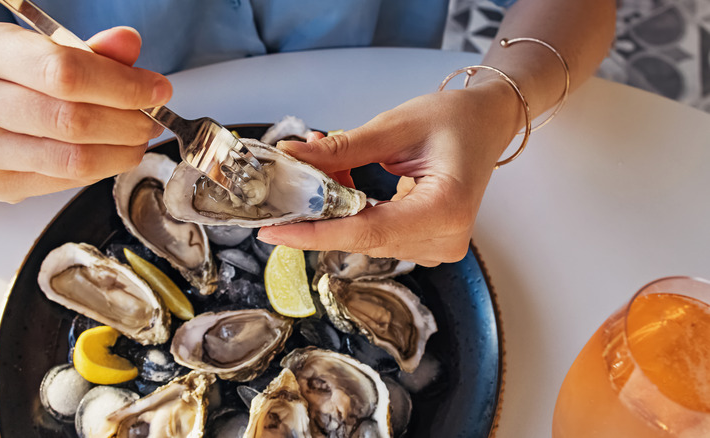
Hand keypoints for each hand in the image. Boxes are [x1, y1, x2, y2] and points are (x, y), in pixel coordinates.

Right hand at [0, 24, 170, 202]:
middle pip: (72, 120)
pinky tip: (110, 154)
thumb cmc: (9, 82)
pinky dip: (101, 169)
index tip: (155, 91)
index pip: (65, 72)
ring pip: (73, 159)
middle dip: (128, 122)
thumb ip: (92, 52)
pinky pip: (66, 181)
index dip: (122, 86)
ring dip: (122, 151)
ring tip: (137, 139)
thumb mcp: (45, 51)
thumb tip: (128, 43)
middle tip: (151, 120)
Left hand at [257, 81, 520, 265]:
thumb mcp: (396, 126)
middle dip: (320, 212)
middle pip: (362, 238)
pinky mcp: (429, 245)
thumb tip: (292, 157)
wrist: (487, 123)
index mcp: (445, 209)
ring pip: (365, 238)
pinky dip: (353, 212)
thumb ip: (343, 149)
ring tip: (325, 167)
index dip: (315, 233)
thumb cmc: (455, 118)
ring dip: (336, 208)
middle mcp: (444, 239)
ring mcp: (438, 247)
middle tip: (289, 180)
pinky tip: (343, 183)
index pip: (367, 231)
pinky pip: (377, 235)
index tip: (273, 231)